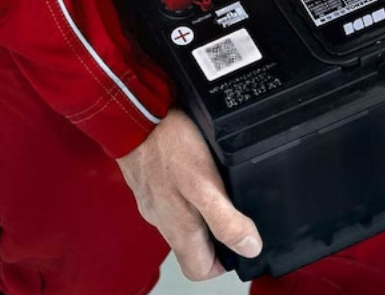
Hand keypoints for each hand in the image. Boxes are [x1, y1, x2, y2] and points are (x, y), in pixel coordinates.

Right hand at [115, 108, 261, 279]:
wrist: (135, 115)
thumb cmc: (169, 145)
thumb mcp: (205, 184)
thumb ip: (225, 220)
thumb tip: (249, 247)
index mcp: (177, 228)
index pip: (199, 270)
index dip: (223, 264)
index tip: (241, 244)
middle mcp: (162, 221)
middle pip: (191, 249)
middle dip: (216, 240)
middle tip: (237, 215)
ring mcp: (154, 202)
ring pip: (182, 224)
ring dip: (204, 216)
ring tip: (222, 191)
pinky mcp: (150, 184)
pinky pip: (172, 201)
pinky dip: (189, 195)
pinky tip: (199, 173)